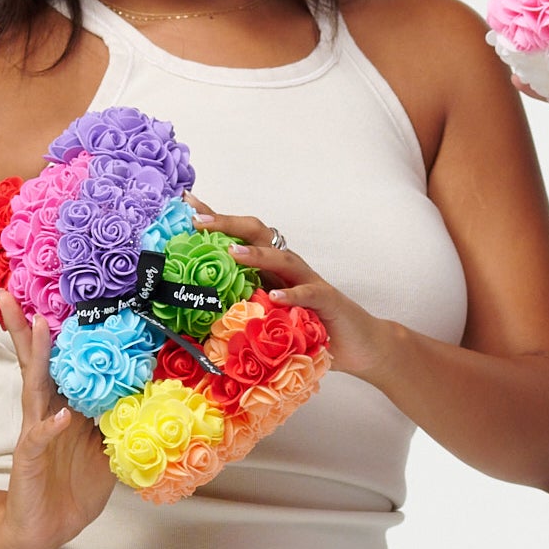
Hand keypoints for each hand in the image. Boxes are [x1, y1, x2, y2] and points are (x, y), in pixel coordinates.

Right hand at [0, 290, 115, 548]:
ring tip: (40, 327)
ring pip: (33, 388)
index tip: (55, 296)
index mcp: (63, 406)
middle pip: (34, 363)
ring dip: (37, 358)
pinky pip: (38, 439)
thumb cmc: (75, 484)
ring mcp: (35, 433)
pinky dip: (48, 427)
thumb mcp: (106, 445)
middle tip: (10, 292)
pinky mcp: (30, 459)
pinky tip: (58, 417)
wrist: (48, 527)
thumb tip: (148, 388)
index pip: (56, 362)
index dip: (55, 332)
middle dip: (25, 328)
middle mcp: (45, 412)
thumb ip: (118, 416)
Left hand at [193, 210, 395, 381]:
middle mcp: (289, 267)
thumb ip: (244, 307)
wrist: (360, 344)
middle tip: (198, 221)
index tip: (188, 203)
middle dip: (228, 224)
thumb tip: (200, 311)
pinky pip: (308, 293)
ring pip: (282, 258)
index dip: (216, 218)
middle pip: (259, 233)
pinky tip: (275, 295)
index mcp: (272, 267)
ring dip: (256, 253)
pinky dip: (292, 293)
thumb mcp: (270, 317)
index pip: (241, 236)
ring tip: (232, 252)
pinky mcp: (327, 301)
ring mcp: (309, 281)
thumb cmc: (311, 330)